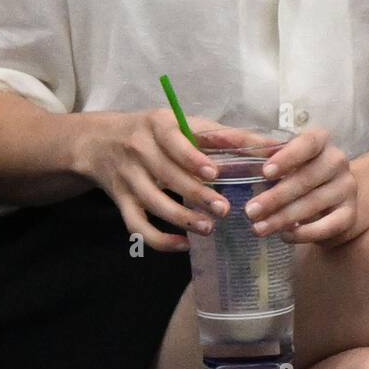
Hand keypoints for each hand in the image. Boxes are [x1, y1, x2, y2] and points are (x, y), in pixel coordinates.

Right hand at [71, 108, 271, 251]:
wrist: (98, 140)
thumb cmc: (154, 131)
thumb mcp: (180, 123)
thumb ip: (220, 135)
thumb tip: (270, 146)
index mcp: (158, 125)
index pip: (173, 140)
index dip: (192, 157)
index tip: (215, 173)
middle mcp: (139, 150)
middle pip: (167, 175)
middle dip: (196, 195)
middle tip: (224, 209)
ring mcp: (128, 178)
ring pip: (153, 204)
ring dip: (182, 219)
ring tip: (209, 228)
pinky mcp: (121, 202)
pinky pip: (137, 226)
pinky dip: (160, 239)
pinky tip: (183, 245)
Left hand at [244, 126, 357, 246]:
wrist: (332, 200)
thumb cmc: (298, 174)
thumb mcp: (283, 161)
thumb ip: (261, 155)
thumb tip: (226, 147)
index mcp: (321, 141)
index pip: (308, 143)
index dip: (287, 157)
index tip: (265, 172)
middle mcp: (338, 161)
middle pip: (306, 178)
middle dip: (275, 197)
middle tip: (250, 211)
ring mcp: (347, 188)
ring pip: (313, 204)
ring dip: (283, 218)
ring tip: (258, 228)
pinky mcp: (349, 214)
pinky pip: (326, 226)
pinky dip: (303, 234)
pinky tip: (284, 236)